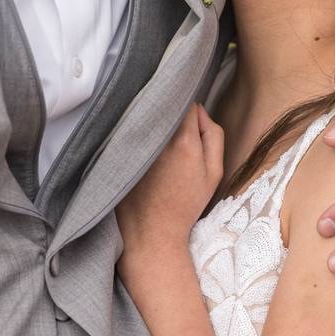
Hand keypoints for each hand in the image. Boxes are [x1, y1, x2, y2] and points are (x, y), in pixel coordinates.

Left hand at [116, 103, 223, 250]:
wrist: (153, 231)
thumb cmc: (187, 203)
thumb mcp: (214, 172)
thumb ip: (213, 135)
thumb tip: (200, 112)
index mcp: (184, 140)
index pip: (187, 104)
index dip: (192, 111)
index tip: (193, 126)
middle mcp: (158, 137)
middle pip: (165, 107)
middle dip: (173, 115)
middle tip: (177, 138)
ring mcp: (136, 143)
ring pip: (148, 118)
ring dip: (155, 124)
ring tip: (160, 148)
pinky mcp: (120, 150)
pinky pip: (133, 131)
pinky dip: (139, 136)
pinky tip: (144, 156)